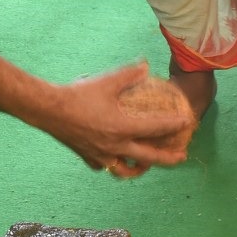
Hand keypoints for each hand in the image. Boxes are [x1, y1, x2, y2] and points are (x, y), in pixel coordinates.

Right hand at [42, 61, 192, 177]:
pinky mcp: (88, 157)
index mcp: (123, 127)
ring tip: (147, 166)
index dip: (174, 125)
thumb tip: (146, 66)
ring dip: (140, 169)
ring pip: (126, 170)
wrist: (49, 110)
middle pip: (149, 158)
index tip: (186, 122)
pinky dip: (112, 164)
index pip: (156, 129)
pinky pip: (105, 166)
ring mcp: (101, 155)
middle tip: (181, 156)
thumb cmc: (78, 95)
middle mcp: (115, 146)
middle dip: (168, 158)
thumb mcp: (106, 81)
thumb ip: (129, 74)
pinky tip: (113, 158)